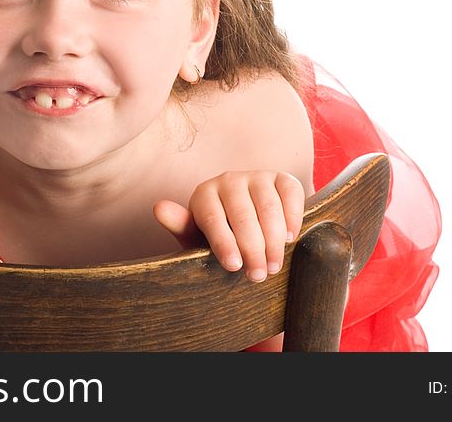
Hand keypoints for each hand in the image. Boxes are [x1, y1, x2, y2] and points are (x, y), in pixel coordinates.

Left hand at [153, 171, 304, 281]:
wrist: (251, 225)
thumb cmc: (219, 236)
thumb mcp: (198, 238)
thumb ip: (181, 226)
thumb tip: (159, 208)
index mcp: (204, 194)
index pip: (213, 219)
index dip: (223, 244)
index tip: (233, 267)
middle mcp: (228, 180)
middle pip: (243, 216)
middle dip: (252, 249)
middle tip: (258, 275)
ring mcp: (256, 176)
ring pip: (268, 208)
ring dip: (273, 241)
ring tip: (273, 266)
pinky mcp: (281, 178)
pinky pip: (290, 195)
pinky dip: (292, 218)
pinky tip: (288, 239)